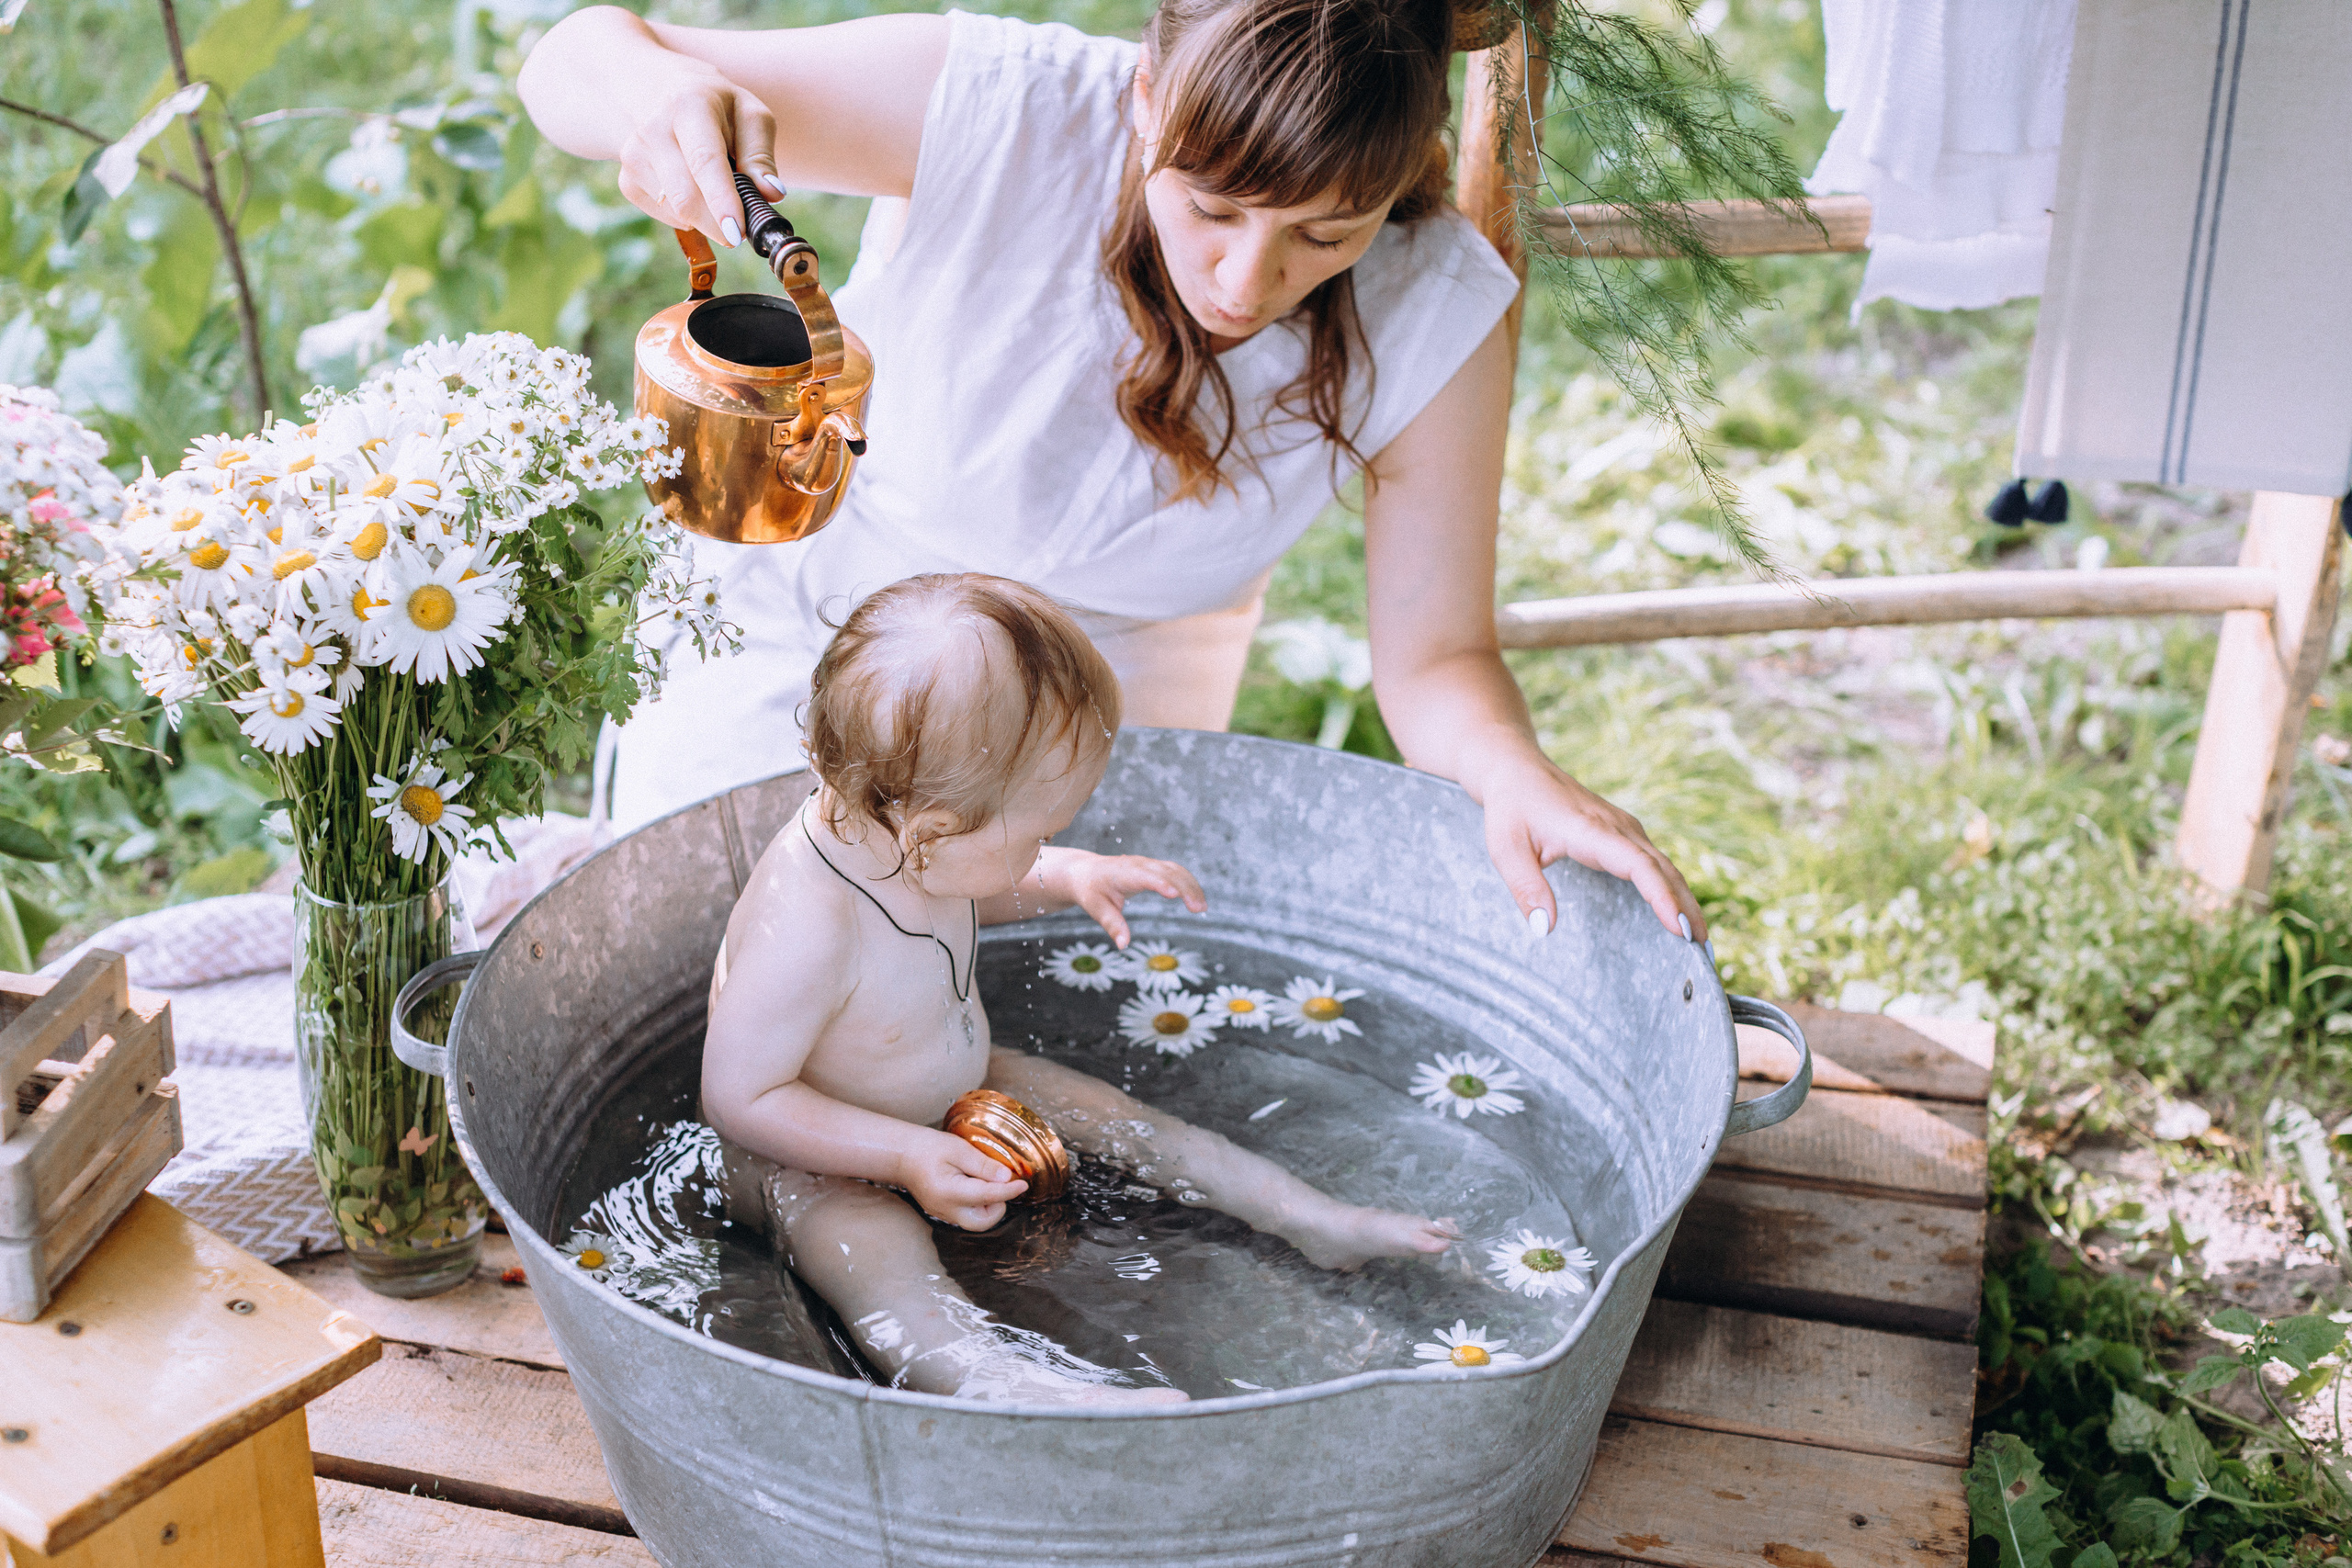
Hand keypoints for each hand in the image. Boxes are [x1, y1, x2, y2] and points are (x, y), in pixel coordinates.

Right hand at [614, 62, 784, 247]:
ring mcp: (634, 156)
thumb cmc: (717, 107)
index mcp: (689, 106)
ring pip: (677, 211)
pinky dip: (688, 215)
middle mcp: (653, 129)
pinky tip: (693, 188)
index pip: (704, 160)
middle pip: (686, 197)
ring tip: (716, 187)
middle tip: (742, 228)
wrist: (659, 90)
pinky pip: (666, 216)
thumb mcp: (749, 116)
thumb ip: (761, 156)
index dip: (721, 200)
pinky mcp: (626, 180)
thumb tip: (772, 194)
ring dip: (707, 216)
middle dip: (719, 224)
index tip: (736, 233)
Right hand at [899, 1130, 1025, 1230]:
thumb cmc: (926, 1148)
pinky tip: (975, 1184)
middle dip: (998, 1206)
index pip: (988, 1196)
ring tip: (984, 1180)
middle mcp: (947, 1209)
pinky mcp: (943, 1213)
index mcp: (950, 1192)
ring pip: (976, 1221)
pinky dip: (978, 1205)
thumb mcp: (957, 1149)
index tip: (1023, 1184)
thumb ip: (982, 1164)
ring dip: (988, 1206)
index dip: (1009, 1191)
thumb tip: (1006, 1177)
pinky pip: (967, 1215)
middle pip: (983, 1222)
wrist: (901, 1155)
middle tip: (999, 1182)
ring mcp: (944, 1214)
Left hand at [1049, 849, 1206, 947]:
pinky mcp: (1155, 867)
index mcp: (1123, 873)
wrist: (1085, 872)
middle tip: (1199, 909)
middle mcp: (1139, 865)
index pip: (1145, 876)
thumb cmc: (1090, 891)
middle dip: (1185, 888)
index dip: (1161, 883)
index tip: (1175, 895)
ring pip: (1176, 870)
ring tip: (1202, 907)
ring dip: (1192, 886)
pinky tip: (1197, 898)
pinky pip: (1176, 871)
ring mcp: (1148, 864)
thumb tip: (1124, 945)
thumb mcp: (1095, 908)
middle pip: (1168, 872)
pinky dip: (1189, 883)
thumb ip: (1111, 925)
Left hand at [1479, 752, 1705, 942]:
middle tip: (1703, 951)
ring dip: (1685, 900)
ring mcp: (1624, 829)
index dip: (1663, 897)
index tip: (1681, 929)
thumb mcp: (1505, 848)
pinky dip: (1672, 889)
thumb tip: (1543, 930)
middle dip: (1687, 907)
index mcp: (1592, 829)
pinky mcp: (1623, 834)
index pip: (1639, 865)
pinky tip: (1679, 913)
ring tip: (1701, 941)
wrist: (1516, 769)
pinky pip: (1655, 863)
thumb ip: (1525, 888)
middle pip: (1663, 869)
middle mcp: (1617, 827)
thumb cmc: (1510, 808)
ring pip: (1665, 866)